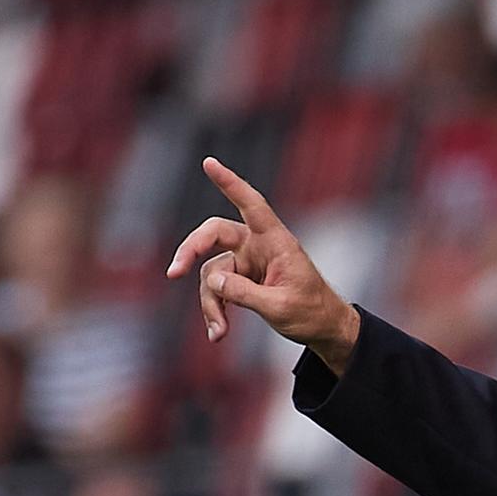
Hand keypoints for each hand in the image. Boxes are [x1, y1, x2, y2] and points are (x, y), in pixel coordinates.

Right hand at [165, 158, 359, 365]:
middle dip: (191, 251)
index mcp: (275, 241)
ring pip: (212, 273)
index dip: (230, 183)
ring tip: (219, 332)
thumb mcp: (280, 307)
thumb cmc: (312, 312)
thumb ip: (246, 293)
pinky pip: (218, 289)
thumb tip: (213, 281)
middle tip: (173, 272)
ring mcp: (247, 261)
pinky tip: (218, 332)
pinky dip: (215, 309)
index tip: (209, 163)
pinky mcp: (242, 279)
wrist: (323, 328)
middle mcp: (258, 245)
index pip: (251, 204)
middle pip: (214, 234)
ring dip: (210, 303)